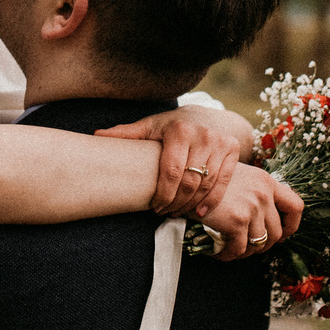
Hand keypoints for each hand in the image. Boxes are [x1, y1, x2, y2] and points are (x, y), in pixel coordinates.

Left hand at [94, 107, 246, 216]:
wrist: (207, 116)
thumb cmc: (172, 125)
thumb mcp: (150, 127)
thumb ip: (126, 133)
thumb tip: (96, 136)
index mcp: (179, 130)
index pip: (171, 171)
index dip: (162, 194)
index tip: (154, 207)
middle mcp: (202, 135)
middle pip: (189, 181)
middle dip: (175, 202)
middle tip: (164, 212)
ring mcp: (220, 142)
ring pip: (206, 185)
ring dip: (190, 205)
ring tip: (177, 212)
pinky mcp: (233, 150)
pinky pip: (222, 183)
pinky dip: (211, 201)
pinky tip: (199, 212)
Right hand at [201, 163, 303, 259]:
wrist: (183, 177)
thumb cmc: (204, 178)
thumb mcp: (235, 175)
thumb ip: (252, 191)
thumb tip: (260, 217)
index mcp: (265, 181)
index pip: (296, 206)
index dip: (291, 225)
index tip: (280, 234)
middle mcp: (263, 192)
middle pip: (276, 232)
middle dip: (262, 245)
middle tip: (246, 247)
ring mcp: (252, 207)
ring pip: (258, 244)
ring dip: (245, 252)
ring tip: (229, 250)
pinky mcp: (237, 220)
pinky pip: (239, 249)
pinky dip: (228, 255)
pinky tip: (217, 252)